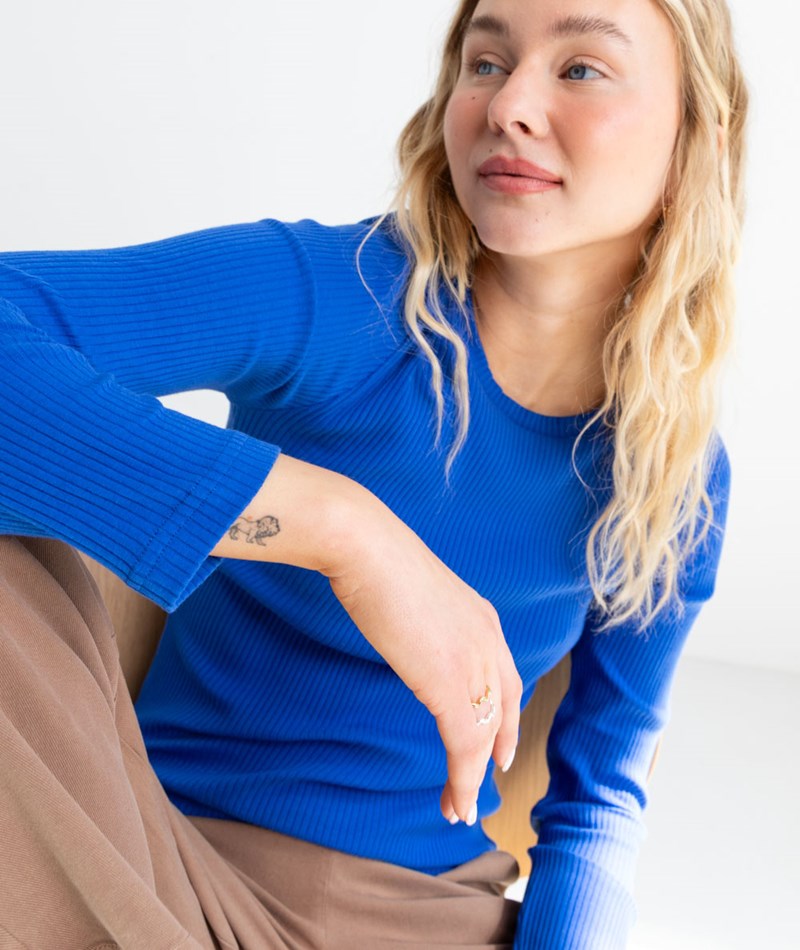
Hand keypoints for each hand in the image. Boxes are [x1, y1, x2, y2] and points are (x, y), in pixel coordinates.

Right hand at [325, 501, 521, 824]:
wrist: (367, 549)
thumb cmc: (378, 562)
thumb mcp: (417, 595)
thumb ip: (428, 623)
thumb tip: (414, 640)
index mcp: (483, 619)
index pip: (505, 677)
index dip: (505, 714)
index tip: (500, 742)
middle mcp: (489, 642)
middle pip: (505, 708)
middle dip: (498, 748)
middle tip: (491, 778)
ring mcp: (475, 664)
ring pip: (485, 735)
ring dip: (473, 777)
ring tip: (459, 807)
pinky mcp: (452, 686)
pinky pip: (465, 746)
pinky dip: (462, 780)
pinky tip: (454, 802)